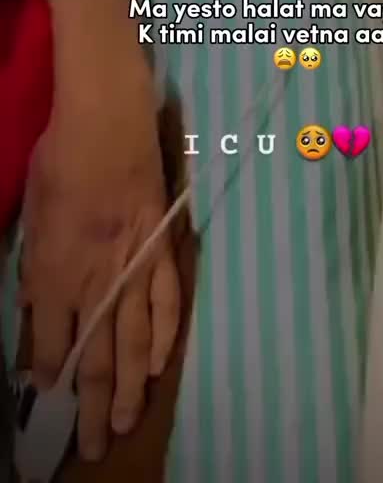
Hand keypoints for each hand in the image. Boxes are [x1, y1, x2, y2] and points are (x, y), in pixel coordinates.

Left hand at [20, 46, 180, 462]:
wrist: (110, 120)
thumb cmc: (62, 157)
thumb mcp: (33, 210)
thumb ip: (35, 263)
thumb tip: (35, 302)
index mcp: (55, 270)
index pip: (51, 338)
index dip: (48, 369)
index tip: (46, 388)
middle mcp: (96, 279)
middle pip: (96, 354)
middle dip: (91, 404)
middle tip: (93, 445)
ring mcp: (135, 266)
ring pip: (135, 340)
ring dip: (128, 386)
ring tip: (125, 421)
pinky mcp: (163, 249)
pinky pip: (168, 302)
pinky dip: (164, 337)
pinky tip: (158, 365)